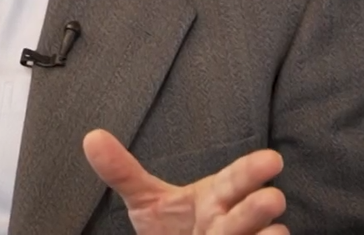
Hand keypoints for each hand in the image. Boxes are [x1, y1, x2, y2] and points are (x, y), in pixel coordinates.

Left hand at [83, 129, 286, 234]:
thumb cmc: (174, 227)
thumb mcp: (146, 201)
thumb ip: (122, 173)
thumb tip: (91, 138)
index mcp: (215, 198)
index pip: (235, 180)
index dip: (251, 171)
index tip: (272, 159)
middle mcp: (232, 223)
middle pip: (250, 212)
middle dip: (259, 207)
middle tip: (272, 198)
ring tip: (272, 232)